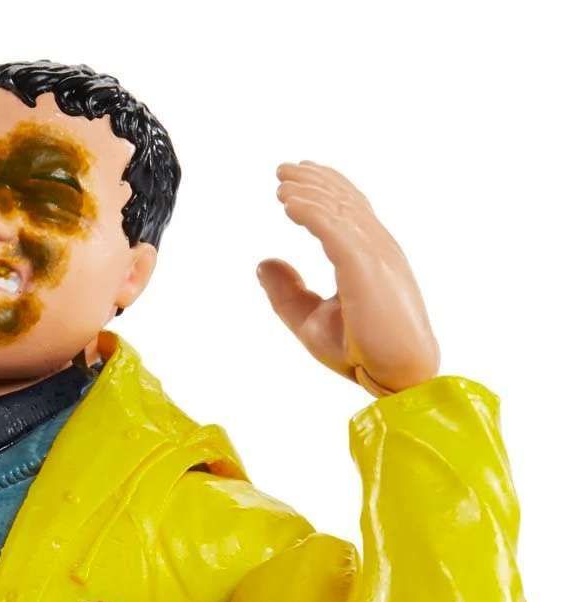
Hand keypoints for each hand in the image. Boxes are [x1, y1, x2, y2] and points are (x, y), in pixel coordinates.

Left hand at [257, 162, 439, 394]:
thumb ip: (287, 292)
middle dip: (313, 182)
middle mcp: (377, 249)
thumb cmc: (363, 351)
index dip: (325, 188)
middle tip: (283, 170)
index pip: (349, 211)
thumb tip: (261, 264)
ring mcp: (376, 255)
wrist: (396, 375)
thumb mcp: (310, 319)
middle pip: (344, 202)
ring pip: (339, 210)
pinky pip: (335, 230)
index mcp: (369, 258)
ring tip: (281, 182)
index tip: (296, 177)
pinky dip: (311, 213)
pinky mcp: (367, 268)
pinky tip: (289, 204)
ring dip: (308, 192)